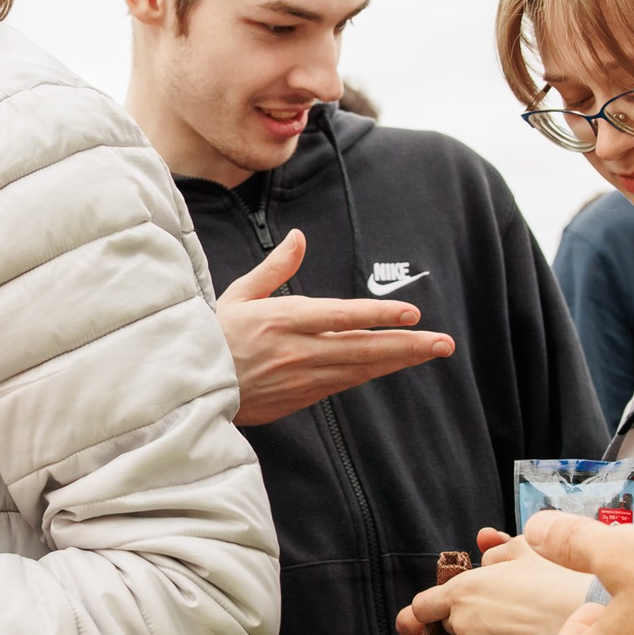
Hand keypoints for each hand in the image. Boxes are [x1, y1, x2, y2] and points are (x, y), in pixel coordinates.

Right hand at [217, 230, 453, 425]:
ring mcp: (300, 377)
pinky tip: (393, 364)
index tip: (411, 312)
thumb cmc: (212, 334)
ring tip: (431, 351)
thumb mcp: (239, 294)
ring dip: (398, 360)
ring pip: (360, 368)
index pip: (340, 316)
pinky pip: (344, 383)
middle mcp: (296, 350)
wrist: (190, 386)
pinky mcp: (300, 397)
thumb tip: (299, 237)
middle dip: (406, 345)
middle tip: (443, 342)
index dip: (378, 314)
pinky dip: (371, 372)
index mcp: (280, 319)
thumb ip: (275, 267)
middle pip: (361, 348)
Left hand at [401, 527, 587, 634]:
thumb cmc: (559, 574)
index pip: (423, 607)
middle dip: (475, 617)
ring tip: (532, 621)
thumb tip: (483, 542)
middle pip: (458, 625)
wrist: (594, 613)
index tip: (411, 623)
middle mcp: (467, 626)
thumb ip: (497, 547)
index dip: (416, 614)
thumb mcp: (527, 547)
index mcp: (464, 592)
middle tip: (510, 604)